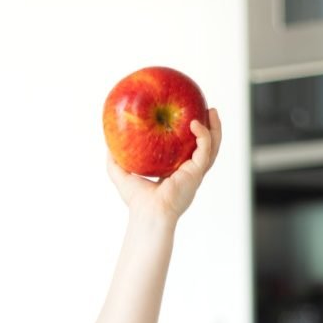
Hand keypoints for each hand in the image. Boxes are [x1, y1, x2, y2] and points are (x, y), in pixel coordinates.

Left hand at [107, 107, 221, 221]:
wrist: (148, 213)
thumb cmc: (137, 200)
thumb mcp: (122, 175)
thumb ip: (115, 161)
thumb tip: (108, 145)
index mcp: (175, 172)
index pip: (185, 151)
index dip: (188, 135)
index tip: (185, 118)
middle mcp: (188, 171)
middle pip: (205, 146)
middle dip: (209, 127)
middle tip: (206, 109)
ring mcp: (195, 172)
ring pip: (212, 146)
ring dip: (215, 127)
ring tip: (212, 110)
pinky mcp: (197, 171)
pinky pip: (205, 148)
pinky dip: (203, 134)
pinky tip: (195, 123)